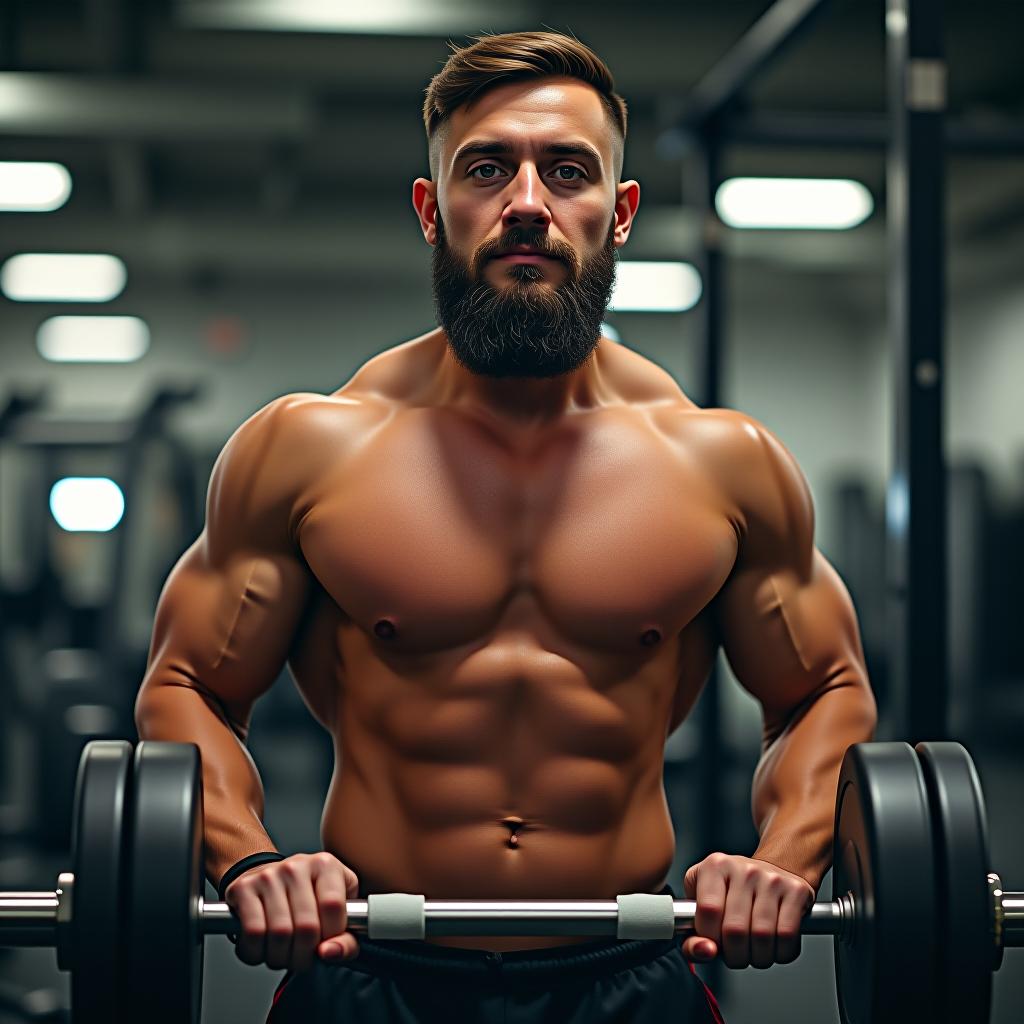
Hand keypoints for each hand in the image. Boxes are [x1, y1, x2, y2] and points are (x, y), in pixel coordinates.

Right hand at [224, 852, 359, 970]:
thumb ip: (346, 938)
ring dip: (281, 958)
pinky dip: (257, 953)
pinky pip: (253, 933)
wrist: (266, 876)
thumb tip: (331, 953)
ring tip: (284, 955)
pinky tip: (263, 949)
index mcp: (325, 865)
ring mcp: (268, 876)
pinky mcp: (243, 888)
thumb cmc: (306, 896)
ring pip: (279, 934)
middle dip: (305, 956)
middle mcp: (297, 866)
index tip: (326, 945)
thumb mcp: (337, 909)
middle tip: (303, 959)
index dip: (331, 937)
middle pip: (306, 926)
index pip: (334, 908)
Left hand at [681, 853, 814, 968]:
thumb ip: (691, 933)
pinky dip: (779, 953)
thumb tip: (705, 951)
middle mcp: (744, 869)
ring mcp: (772, 879)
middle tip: (734, 954)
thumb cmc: (731, 890)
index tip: (713, 943)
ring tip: (752, 951)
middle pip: (735, 930)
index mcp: (715, 866)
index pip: (708, 911)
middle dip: (734, 956)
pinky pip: (787, 937)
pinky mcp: (796, 891)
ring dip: (757, 958)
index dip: (710, 938)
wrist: (771, 871)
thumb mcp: (701, 900)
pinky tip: (772, 947)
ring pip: (762, 937)